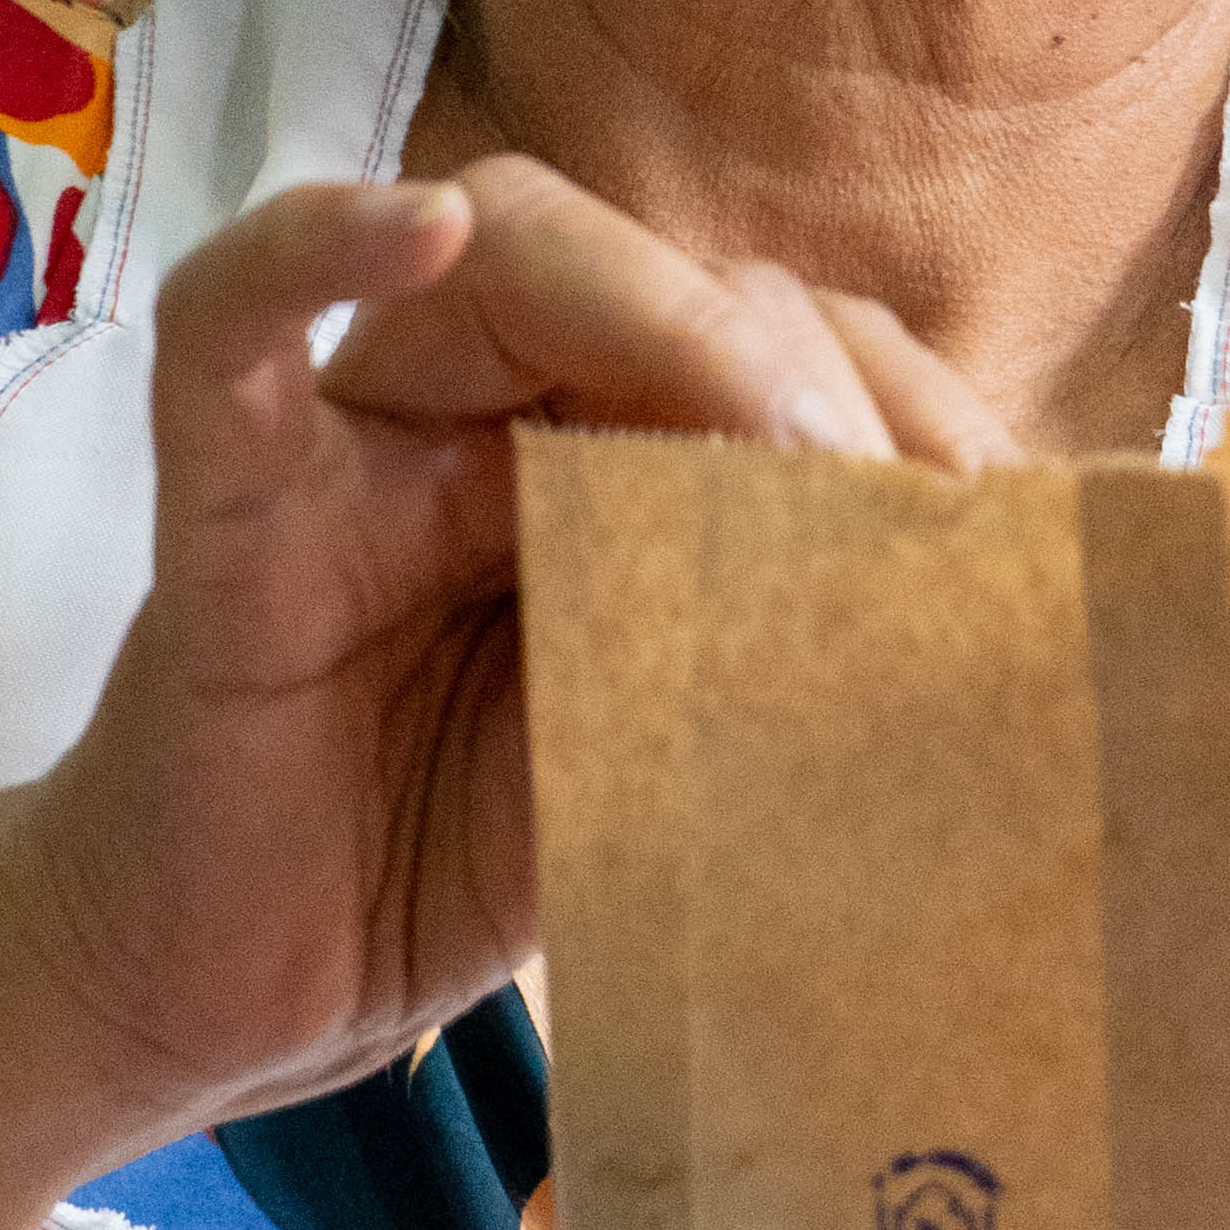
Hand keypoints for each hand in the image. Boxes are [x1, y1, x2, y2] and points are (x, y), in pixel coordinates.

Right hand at [23, 153, 1012, 1139]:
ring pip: (498, 253)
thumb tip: (985, 618)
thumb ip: (777, 670)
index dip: (903, 398)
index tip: (1001, 523)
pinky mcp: (227, 507)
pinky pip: (230, 322)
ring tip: (771, 434)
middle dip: (804, 366)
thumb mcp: (667, 766)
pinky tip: (424, 228)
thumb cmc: (445, 872)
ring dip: (659, 315)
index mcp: (608, 459)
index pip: (776, 338)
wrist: (232, 1001)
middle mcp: (489, 412)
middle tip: (892, 508)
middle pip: (663, 275)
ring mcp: (354, 441)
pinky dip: (320, 250)